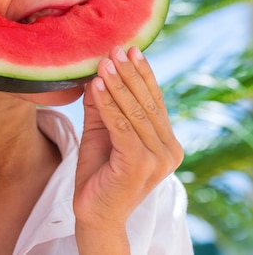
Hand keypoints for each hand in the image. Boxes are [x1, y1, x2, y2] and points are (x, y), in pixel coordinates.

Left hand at [74, 46, 182, 250]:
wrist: (94, 214)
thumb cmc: (100, 171)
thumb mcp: (103, 130)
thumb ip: (104, 104)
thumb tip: (99, 71)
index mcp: (167, 142)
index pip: (155, 100)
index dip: (143, 73)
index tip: (131, 49)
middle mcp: (169, 151)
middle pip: (147, 103)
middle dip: (130, 74)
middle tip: (116, 49)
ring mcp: (157, 160)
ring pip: (135, 113)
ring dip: (117, 85)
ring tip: (104, 63)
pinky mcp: (139, 166)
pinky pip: (121, 127)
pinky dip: (108, 105)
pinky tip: (97, 86)